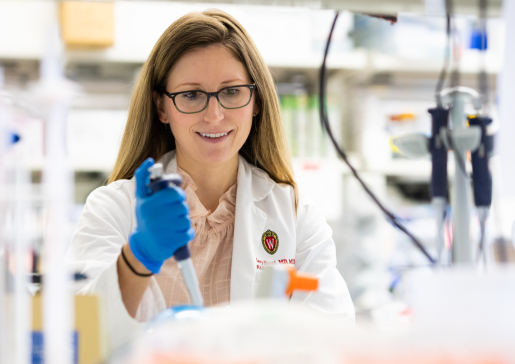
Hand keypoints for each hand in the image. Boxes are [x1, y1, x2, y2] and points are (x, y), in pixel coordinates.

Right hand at [128, 158, 194, 273]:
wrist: (144, 246)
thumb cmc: (145, 217)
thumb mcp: (141, 198)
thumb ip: (143, 178)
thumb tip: (150, 161)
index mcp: (148, 204)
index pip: (174, 193)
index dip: (177, 194)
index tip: (173, 198)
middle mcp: (155, 217)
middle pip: (182, 206)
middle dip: (180, 207)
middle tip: (172, 212)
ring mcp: (164, 231)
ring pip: (186, 219)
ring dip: (182, 220)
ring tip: (171, 224)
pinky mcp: (173, 243)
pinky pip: (189, 232)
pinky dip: (185, 233)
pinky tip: (175, 234)